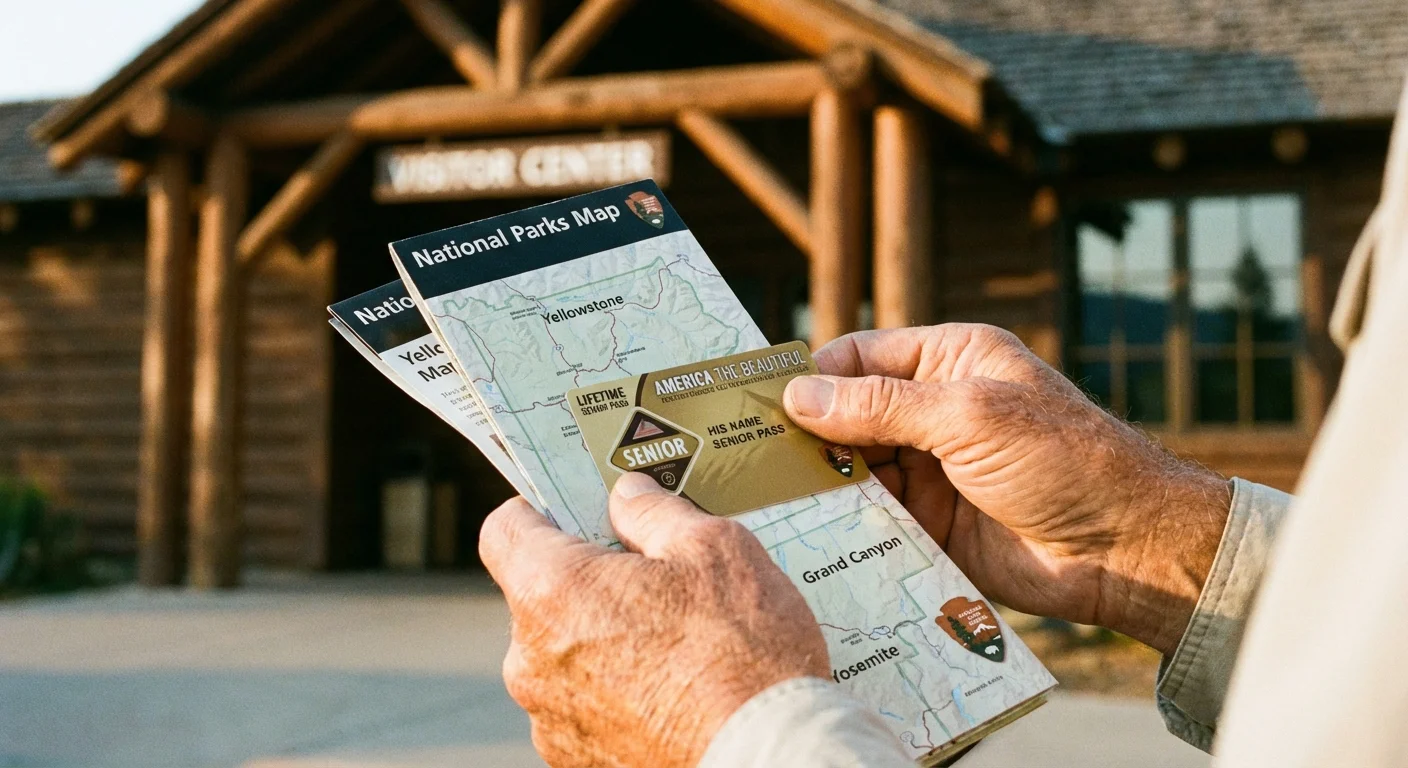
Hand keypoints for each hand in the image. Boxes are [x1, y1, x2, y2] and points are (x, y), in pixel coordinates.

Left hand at [480, 472, 828, 767]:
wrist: (767, 758)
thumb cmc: (743, 653)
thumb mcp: (713, 549)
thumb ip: (654, 512)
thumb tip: (627, 495)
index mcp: (552, 592)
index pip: (505, 530)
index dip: (540, 510)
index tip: (579, 509)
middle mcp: (532, 660)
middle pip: (541, 595)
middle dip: (591, 579)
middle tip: (657, 575)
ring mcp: (552, 719)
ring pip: (565, 653)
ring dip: (605, 638)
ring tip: (679, 641)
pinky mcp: (578, 760)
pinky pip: (586, 705)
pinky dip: (620, 691)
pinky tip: (676, 687)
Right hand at [782, 324, 1231, 655]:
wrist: (1125, 549)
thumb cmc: (1061, 459)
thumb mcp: (967, 416)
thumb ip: (880, 405)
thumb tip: (799, 394)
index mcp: (951, 361)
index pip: (861, 357)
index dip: (811, 375)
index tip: (755, 400)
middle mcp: (935, 411)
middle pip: (848, 415)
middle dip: (806, 434)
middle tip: (744, 455)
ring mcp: (932, 471)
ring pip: (855, 470)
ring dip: (820, 483)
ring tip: (764, 497)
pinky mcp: (931, 525)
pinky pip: (873, 519)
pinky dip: (843, 524)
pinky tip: (805, 532)